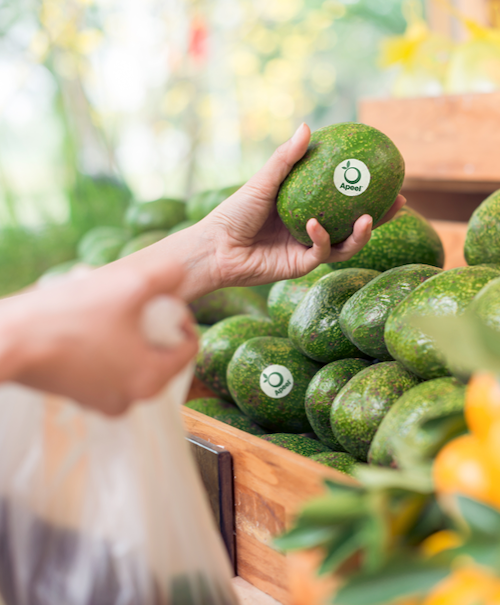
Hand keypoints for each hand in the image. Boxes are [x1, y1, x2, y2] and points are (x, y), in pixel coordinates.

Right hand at [0, 257, 197, 415]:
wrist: (9, 341)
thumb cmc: (72, 316)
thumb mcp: (130, 285)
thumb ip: (167, 276)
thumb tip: (181, 271)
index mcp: (151, 379)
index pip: (189, 349)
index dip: (182, 319)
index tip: (164, 302)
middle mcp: (132, 400)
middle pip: (162, 356)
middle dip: (154, 327)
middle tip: (134, 305)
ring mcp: (104, 402)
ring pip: (134, 361)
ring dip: (129, 335)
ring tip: (108, 311)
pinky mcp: (81, 398)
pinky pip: (108, 370)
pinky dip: (107, 348)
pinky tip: (89, 325)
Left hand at [200, 123, 405, 287]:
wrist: (216, 248)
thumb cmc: (235, 212)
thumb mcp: (263, 181)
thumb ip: (286, 157)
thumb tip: (308, 124)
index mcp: (305, 208)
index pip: (343, 199)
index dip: (366, 189)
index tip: (386, 174)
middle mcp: (311, 229)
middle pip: (353, 225)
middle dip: (379, 216)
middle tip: (399, 201)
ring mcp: (307, 249)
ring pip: (345, 245)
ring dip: (361, 234)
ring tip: (370, 217)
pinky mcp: (300, 266)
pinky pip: (320, 253)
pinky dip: (321, 237)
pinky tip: (315, 223)